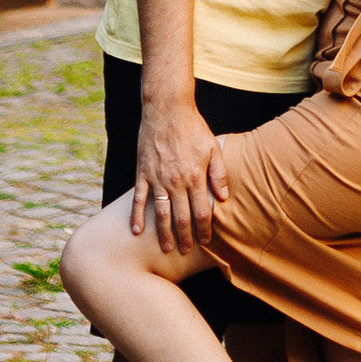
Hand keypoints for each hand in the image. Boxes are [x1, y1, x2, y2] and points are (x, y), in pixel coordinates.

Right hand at [133, 93, 229, 252]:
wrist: (167, 109)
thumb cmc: (193, 127)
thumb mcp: (212, 147)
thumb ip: (219, 173)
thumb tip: (223, 197)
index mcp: (195, 176)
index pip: (201, 211)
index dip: (204, 229)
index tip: (205, 241)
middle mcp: (176, 181)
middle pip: (181, 217)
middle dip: (185, 236)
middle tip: (185, 251)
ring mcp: (157, 178)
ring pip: (160, 213)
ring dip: (164, 233)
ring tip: (167, 248)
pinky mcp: (142, 173)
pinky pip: (138, 199)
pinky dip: (137, 217)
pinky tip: (137, 232)